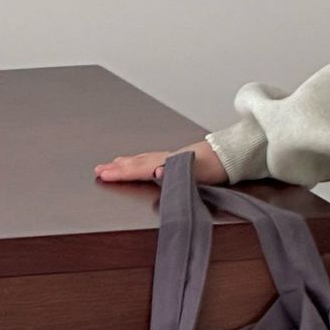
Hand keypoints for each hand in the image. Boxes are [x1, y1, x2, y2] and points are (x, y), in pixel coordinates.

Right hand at [94, 140, 229, 185]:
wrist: (231, 155)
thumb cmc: (216, 168)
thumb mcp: (198, 174)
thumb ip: (176, 173)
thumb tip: (155, 172)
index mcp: (169, 164)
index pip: (140, 168)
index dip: (121, 172)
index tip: (103, 175)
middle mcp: (167, 159)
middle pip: (137, 162)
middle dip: (117, 167)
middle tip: (98, 170)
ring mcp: (172, 157)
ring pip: (143, 159)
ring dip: (126, 163)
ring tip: (111, 165)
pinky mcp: (178, 159)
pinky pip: (151, 158)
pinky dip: (140, 161)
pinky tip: (139, 163)